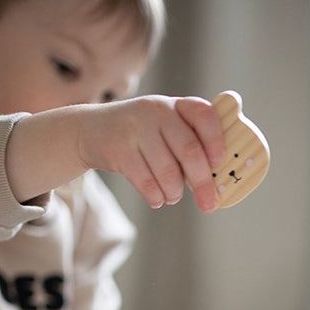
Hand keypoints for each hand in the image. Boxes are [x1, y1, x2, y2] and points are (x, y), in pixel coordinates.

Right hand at [77, 95, 224, 212]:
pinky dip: (156, 197)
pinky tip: (157, 199)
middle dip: (202, 183)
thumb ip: (190, 141)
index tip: (218, 163)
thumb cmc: (142, 135)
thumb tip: (215, 179)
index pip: (204, 115)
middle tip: (209, 204)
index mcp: (176, 105)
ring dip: (175, 192)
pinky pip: (146, 182)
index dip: (215, 140)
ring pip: (168, 172)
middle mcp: (157, 111)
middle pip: (189, 151)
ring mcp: (136, 129)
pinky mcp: (119, 150)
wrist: (91, 130)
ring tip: (173, 197)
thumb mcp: (165, 125)